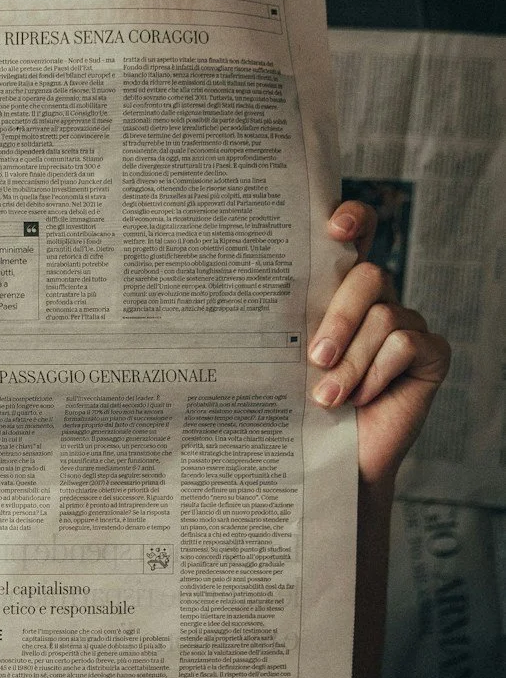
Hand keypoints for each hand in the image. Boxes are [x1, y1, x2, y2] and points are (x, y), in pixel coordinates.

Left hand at [309, 199, 449, 490]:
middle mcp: (378, 300)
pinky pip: (406, 345)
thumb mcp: (287, 360)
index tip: (334, 227)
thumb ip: (287, 325)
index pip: (358, 236)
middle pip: (368, 276)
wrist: (332, 460)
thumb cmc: (303, 408)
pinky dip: (378, 374)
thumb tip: (247, 300)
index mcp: (340, 291)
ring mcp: (408, 325)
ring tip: (328, 397)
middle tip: (314, 359)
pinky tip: (364, 399)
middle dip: (339, 318)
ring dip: (351, 363)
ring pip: (383, 318)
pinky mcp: (431, 353)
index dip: (354, 218)